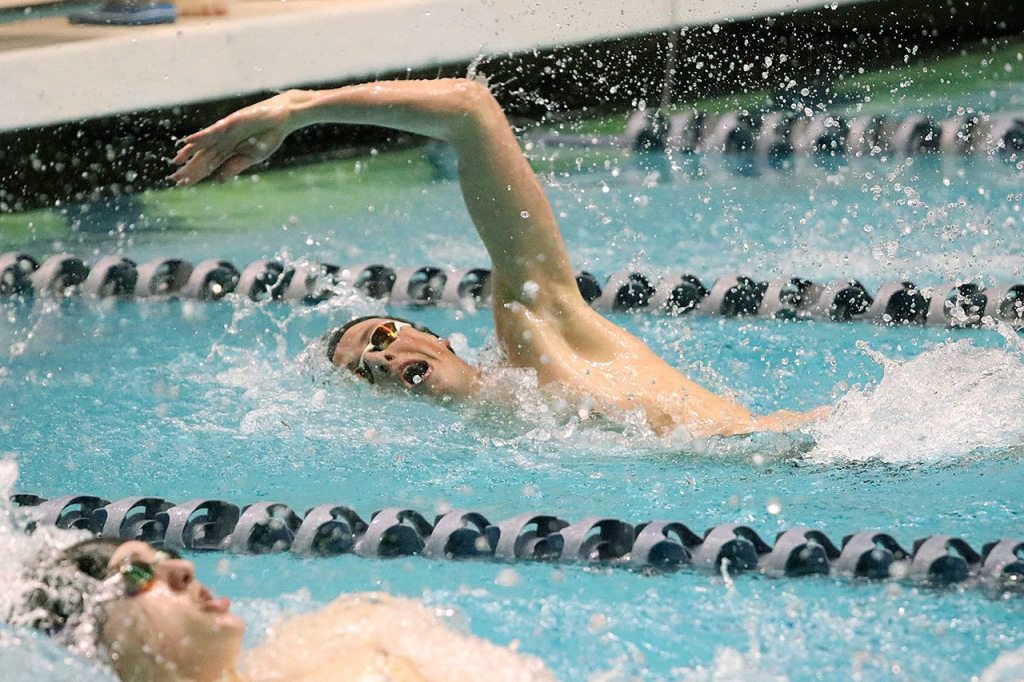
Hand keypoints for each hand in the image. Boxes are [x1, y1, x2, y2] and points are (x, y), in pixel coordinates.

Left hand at [170, 91, 304, 185]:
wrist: (281, 119)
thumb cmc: (268, 136)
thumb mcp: (251, 157)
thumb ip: (234, 167)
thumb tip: (218, 180)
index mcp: (228, 151)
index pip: (208, 165)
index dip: (195, 175)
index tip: (183, 185)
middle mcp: (222, 142)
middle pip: (202, 157)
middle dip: (189, 168)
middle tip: (174, 179)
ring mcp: (224, 132)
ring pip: (203, 145)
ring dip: (189, 153)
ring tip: (176, 162)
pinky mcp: (229, 123)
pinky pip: (212, 131)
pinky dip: (200, 137)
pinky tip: (188, 142)